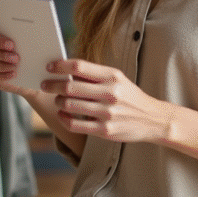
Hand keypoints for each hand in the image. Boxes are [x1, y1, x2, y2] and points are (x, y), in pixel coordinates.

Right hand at [0, 28, 38, 99]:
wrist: (27, 73)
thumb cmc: (23, 54)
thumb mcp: (22, 45)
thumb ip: (19, 40)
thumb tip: (25, 38)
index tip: (11, 45)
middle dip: (0, 54)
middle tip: (16, 58)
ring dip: (1, 66)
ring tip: (14, 67)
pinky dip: (2, 76)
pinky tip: (12, 74)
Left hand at [41, 59, 176, 143]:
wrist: (152, 119)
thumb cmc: (129, 96)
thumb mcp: (118, 79)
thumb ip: (95, 75)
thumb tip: (66, 70)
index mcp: (112, 76)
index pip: (79, 67)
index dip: (60, 66)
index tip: (49, 66)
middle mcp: (109, 93)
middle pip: (70, 87)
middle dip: (52, 85)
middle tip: (45, 84)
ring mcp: (107, 113)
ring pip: (70, 105)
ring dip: (58, 102)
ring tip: (57, 100)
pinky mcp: (104, 130)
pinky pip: (75, 124)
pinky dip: (64, 118)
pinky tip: (62, 114)